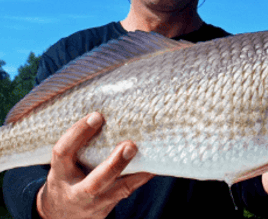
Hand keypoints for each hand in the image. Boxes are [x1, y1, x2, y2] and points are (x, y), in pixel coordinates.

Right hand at [36, 112, 153, 218]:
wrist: (61, 213)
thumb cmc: (66, 176)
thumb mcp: (63, 162)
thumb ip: (77, 142)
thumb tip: (101, 113)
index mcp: (60, 173)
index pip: (63, 152)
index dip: (78, 133)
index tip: (97, 116)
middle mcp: (74, 193)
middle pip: (94, 183)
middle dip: (114, 165)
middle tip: (130, 145)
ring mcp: (93, 204)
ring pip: (117, 191)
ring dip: (135, 173)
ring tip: (149, 156)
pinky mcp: (107, 208)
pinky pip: (127, 192)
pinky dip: (141, 178)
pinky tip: (152, 165)